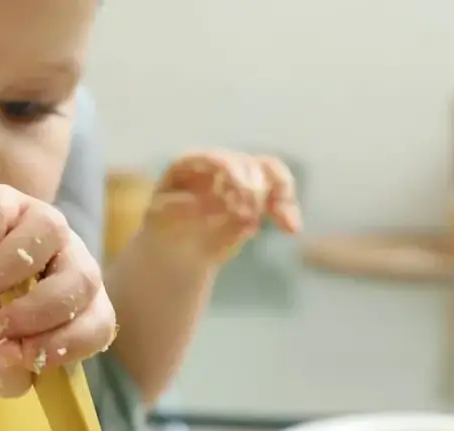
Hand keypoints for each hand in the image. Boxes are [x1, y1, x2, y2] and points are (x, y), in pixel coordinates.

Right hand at [0, 184, 116, 397]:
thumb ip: (5, 373)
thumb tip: (10, 356)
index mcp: (81, 306)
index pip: (97, 324)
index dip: (68, 343)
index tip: (27, 355)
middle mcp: (72, 261)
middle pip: (83, 278)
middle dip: (41, 309)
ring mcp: (43, 226)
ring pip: (50, 229)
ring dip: (12, 266)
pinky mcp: (6, 202)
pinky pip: (0, 212)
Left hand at [145, 150, 302, 264]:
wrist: (177, 248)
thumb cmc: (164, 229)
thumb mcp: (161, 219)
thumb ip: (179, 208)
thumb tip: (203, 202)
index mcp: (192, 164)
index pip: (216, 160)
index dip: (230, 175)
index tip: (235, 200)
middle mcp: (219, 164)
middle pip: (246, 165)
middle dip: (252, 190)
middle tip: (246, 217)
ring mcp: (240, 177)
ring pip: (269, 173)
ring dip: (280, 196)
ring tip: (282, 223)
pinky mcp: (256, 196)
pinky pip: (278, 195)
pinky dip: (287, 210)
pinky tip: (292, 229)